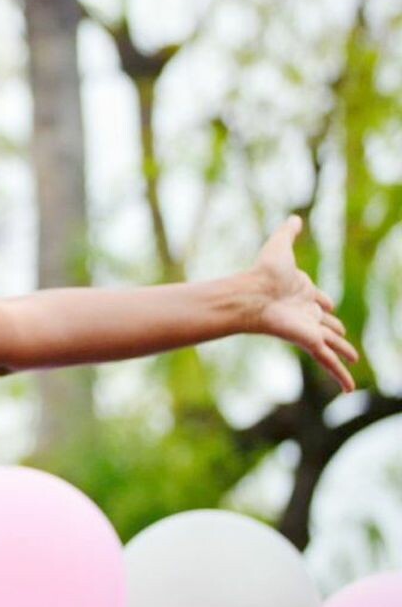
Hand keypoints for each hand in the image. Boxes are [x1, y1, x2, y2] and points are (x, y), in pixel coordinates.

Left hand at [248, 215, 357, 393]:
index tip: (328, 305)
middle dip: (336, 332)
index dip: (324, 302)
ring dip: (343, 355)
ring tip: (354, 362)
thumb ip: (288, 233)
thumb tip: (294, 218)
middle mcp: (306, 313)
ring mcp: (309, 329)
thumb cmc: (263, 272)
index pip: (319, 300)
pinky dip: (339, 375)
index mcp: (302, 294)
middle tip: (343, 338)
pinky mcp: (310, 342)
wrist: (252, 294)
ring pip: (332, 346)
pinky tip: (349, 389)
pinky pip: (328, 362)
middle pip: (327, 325)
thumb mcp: (280, 247)